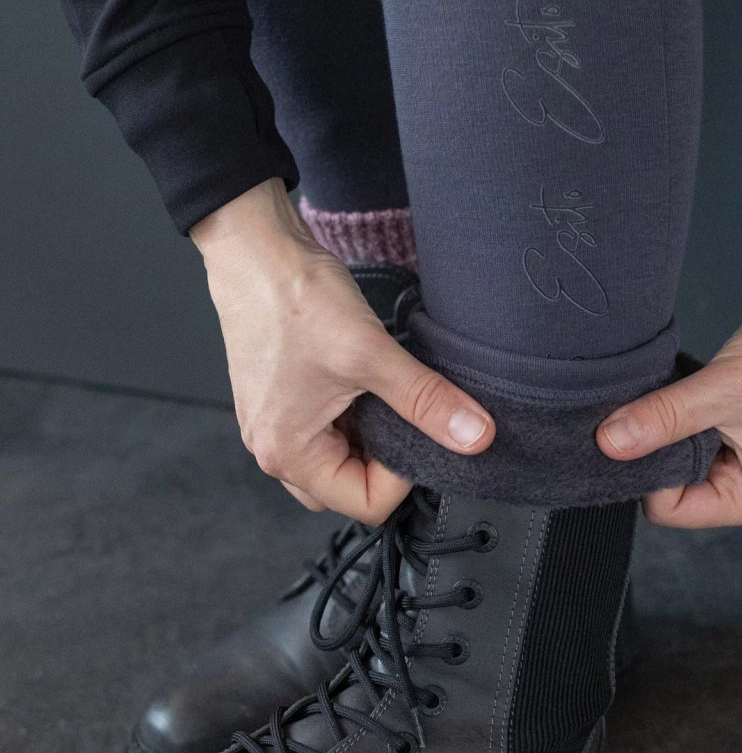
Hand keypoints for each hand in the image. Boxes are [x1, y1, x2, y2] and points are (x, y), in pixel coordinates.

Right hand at [190, 178, 494, 522]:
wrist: (256, 249)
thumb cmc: (292, 298)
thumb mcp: (371, 354)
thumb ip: (426, 401)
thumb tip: (474, 436)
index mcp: (286, 453)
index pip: (365, 503)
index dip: (403, 474)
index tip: (420, 432)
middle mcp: (273, 448)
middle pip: (351, 487)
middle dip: (386, 458)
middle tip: (403, 411)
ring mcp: (276, 424)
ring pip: (342, 457)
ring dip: (372, 433)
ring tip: (382, 389)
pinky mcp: (285, 400)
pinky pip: (330, 430)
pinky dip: (357, 414)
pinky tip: (366, 379)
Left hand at [596, 253, 741, 527]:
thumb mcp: (720, 392)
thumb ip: (662, 420)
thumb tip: (608, 443)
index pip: (671, 510)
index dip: (651, 473)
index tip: (646, 431)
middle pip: (671, 485)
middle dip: (656, 448)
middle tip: (655, 408)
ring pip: (676, 453)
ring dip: (666, 426)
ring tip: (677, 393)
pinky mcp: (734, 422)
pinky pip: (688, 428)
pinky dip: (678, 409)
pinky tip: (684, 385)